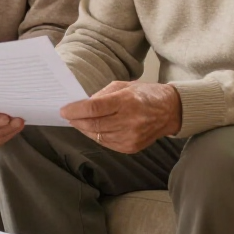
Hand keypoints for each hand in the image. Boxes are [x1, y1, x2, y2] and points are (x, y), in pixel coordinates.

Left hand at [61, 81, 181, 153]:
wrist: (169, 111)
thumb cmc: (144, 94)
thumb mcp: (123, 86)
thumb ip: (102, 95)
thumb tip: (81, 105)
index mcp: (126, 101)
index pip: (94, 108)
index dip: (76, 110)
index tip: (64, 110)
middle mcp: (129, 121)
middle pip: (94, 124)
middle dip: (76, 120)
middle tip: (68, 116)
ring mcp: (131, 137)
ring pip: (98, 136)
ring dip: (84, 129)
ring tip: (78, 122)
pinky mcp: (131, 147)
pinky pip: (106, 143)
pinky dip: (97, 136)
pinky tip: (93, 129)